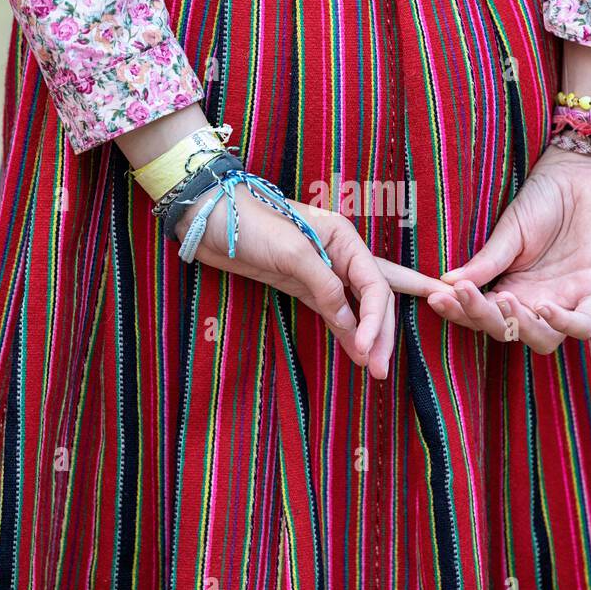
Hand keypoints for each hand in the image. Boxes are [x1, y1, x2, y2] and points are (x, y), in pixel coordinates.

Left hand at [179, 187, 396, 378]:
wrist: (209, 220)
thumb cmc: (250, 223)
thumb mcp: (291, 251)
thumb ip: (324, 285)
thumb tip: (350, 323)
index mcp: (344, 238)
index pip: (374, 283)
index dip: (375, 318)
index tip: (365, 346)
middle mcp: (340, 254)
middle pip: (374, 297)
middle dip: (381, 332)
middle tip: (381, 368)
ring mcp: (322, 273)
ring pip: (358, 308)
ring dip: (369, 336)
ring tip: (376, 368)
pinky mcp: (302, 287)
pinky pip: (333, 313)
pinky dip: (345, 332)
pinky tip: (356, 351)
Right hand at [424, 144, 590, 352]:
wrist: (581, 175)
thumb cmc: (544, 199)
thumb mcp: (510, 232)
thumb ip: (486, 262)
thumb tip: (446, 283)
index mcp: (512, 289)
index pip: (482, 315)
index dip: (458, 311)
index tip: (435, 296)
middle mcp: (536, 302)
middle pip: (507, 332)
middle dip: (482, 317)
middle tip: (464, 293)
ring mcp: (567, 300)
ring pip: (543, 340)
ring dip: (520, 327)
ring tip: (503, 299)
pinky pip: (583, 326)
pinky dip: (563, 324)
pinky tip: (543, 306)